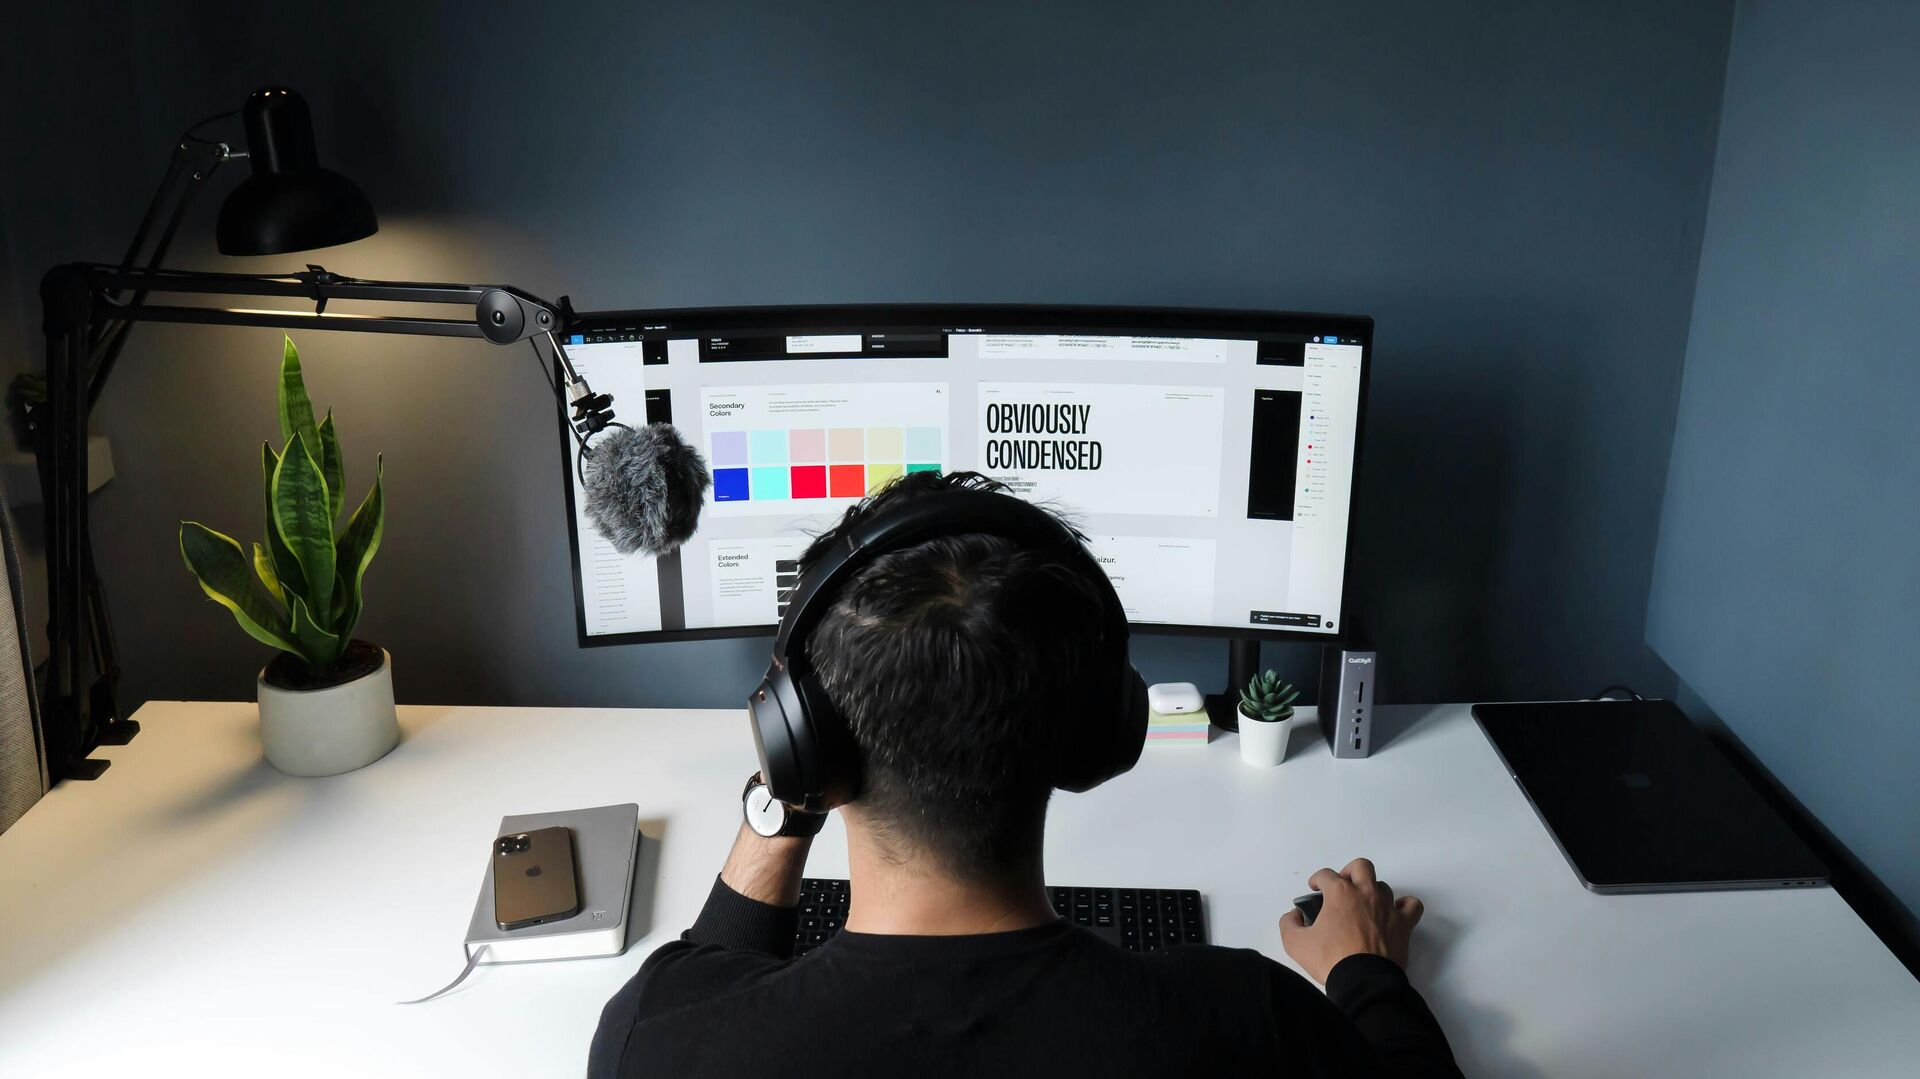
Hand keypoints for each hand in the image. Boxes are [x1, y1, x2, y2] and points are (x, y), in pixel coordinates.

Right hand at [1279, 857, 1422, 983]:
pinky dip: (1404, 906)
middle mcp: (1366, 893)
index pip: (1326, 874)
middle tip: (1342, 887)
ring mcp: (1388, 908)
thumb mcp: (1295, 943)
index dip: (1316, 879)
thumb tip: (1294, 915)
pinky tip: (1394, 913)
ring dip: (1372, 892)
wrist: (1363, 983)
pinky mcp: (1404, 925)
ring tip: (1364, 906)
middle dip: (1349, 872)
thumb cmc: (1330, 960)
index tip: (1314, 889)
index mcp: (1340, 893)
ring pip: (1383, 886)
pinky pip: (1412, 905)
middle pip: (1361, 867)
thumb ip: (1289, 923)